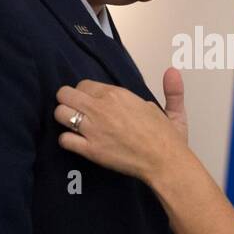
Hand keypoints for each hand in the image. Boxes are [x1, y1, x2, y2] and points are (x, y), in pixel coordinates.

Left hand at [55, 75, 190, 182]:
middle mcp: (102, 107)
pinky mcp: (91, 150)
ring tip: (73, 125)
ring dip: (64, 119)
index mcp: (117, 94)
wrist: (165, 161)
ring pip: (60, 113)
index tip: (91, 102)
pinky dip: (67, 141)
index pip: (84, 84)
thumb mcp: (173, 110)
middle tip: (75, 112)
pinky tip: (76, 143)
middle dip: (67, 101)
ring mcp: (94, 129)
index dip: (84, 94)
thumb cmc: (167, 139)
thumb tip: (172, 72)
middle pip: (65, 94)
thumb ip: (171, 90)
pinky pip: (64, 139)